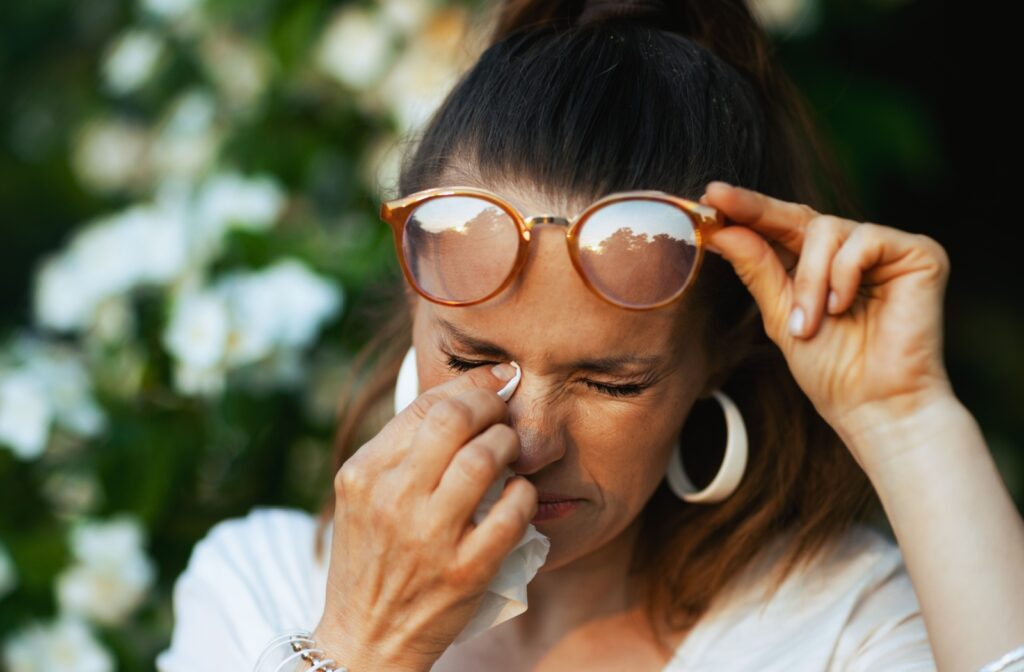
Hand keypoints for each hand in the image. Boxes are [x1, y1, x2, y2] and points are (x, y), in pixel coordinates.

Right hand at [313, 364, 535, 671]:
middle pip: (456, 420)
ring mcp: (428, 537)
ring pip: (486, 459)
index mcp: (364, 473)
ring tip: (512, 452)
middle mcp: (392, 499)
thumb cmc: (372, 558)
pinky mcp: (464, 571)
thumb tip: (464, 394)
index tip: (496, 383)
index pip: (426, 406)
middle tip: (504, 416)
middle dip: (492, 407)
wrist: (365, 639)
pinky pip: (511, 513)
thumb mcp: (365, 496)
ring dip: (510, 445)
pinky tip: (518, 496)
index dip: (470, 386)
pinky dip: (524, 496)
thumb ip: (402, 449)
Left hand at [698, 181, 954, 470]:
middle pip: (800, 215)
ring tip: (807, 323)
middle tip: (719, 205)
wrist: (875, 406)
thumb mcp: (780, 316)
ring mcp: (887, 249)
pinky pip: (864, 240)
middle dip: (757, 214)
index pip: (781, 226)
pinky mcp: (919, 253)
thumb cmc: (831, 370)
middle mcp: (854, 250)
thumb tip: (723, 230)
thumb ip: (758, 269)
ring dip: (808, 280)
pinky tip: (843, 308)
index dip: (747, 209)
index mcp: (821, 265)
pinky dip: (843, 275)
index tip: (709, 195)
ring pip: (827, 228)